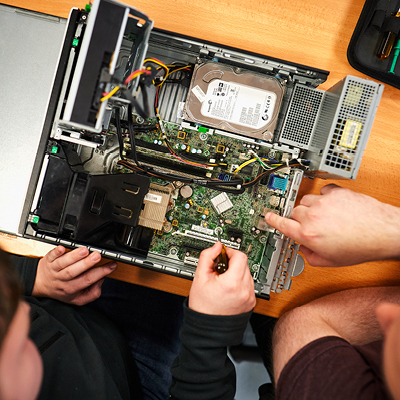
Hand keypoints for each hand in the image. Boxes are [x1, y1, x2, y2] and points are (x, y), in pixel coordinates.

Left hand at [32, 246, 116, 304]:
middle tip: (97, 256)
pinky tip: (63, 248)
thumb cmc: (62, 289)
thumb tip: (101, 280)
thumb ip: (93, 293)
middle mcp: (62, 279)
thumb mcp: (78, 299)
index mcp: (71, 288)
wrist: (41, 284)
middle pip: (74, 272)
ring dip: (74, 256)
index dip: (101, 272)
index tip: (112, 265)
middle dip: (87, 263)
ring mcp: (55, 269)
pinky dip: (56, 251)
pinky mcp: (48, 260)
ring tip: (85, 251)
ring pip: (64, 263)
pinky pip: (51, 256)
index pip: (88, 280)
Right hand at [188, 242, 255, 314]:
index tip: (223, 254)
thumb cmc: (202, 306)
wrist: (208, 328)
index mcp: (232, 283)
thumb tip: (217, 247)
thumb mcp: (200, 277)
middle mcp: (244, 290)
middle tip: (220, 269)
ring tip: (223, 280)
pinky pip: (249, 285)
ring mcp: (249, 297)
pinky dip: (240, 282)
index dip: (230, 252)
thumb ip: (207, 257)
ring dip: (237, 272)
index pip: (240, 256)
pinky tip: (229, 288)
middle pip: (244, 264)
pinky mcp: (251, 302)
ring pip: (247, 274)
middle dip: (232, 262)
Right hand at [265, 184, 399, 266]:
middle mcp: (313, 216)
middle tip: (310, 225)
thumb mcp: (330, 262)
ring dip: (310, 207)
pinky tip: (332, 204)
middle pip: (294, 212)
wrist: (382, 232)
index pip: (282, 225)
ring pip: (306, 200)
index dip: (272, 220)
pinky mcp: (336, 192)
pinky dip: (325, 197)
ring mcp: (324, 202)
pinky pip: (322, 190)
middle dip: (299, 218)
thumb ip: (311, 257)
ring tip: (323, 216)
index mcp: (308, 234)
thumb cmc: (361, 247)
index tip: (269, 216)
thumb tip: (305, 250)